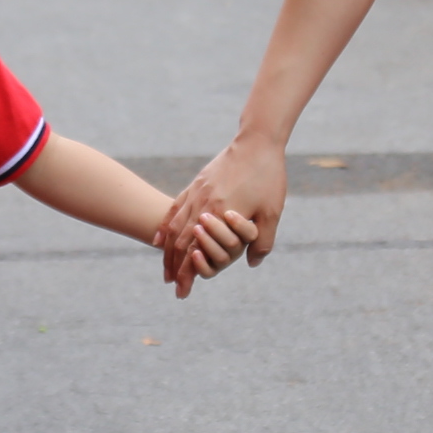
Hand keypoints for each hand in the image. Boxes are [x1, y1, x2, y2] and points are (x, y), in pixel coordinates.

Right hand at [159, 133, 289, 286]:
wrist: (257, 141)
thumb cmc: (267, 177)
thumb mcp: (271, 212)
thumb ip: (262, 240)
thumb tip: (252, 263)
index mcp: (220, 214)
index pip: (196, 251)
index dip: (188, 273)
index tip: (183, 290)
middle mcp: (202, 205)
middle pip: (181, 242)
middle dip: (175, 267)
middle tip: (173, 286)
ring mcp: (196, 193)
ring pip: (175, 227)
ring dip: (169, 251)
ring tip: (166, 269)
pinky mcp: (196, 184)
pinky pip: (175, 208)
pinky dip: (166, 226)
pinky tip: (160, 239)